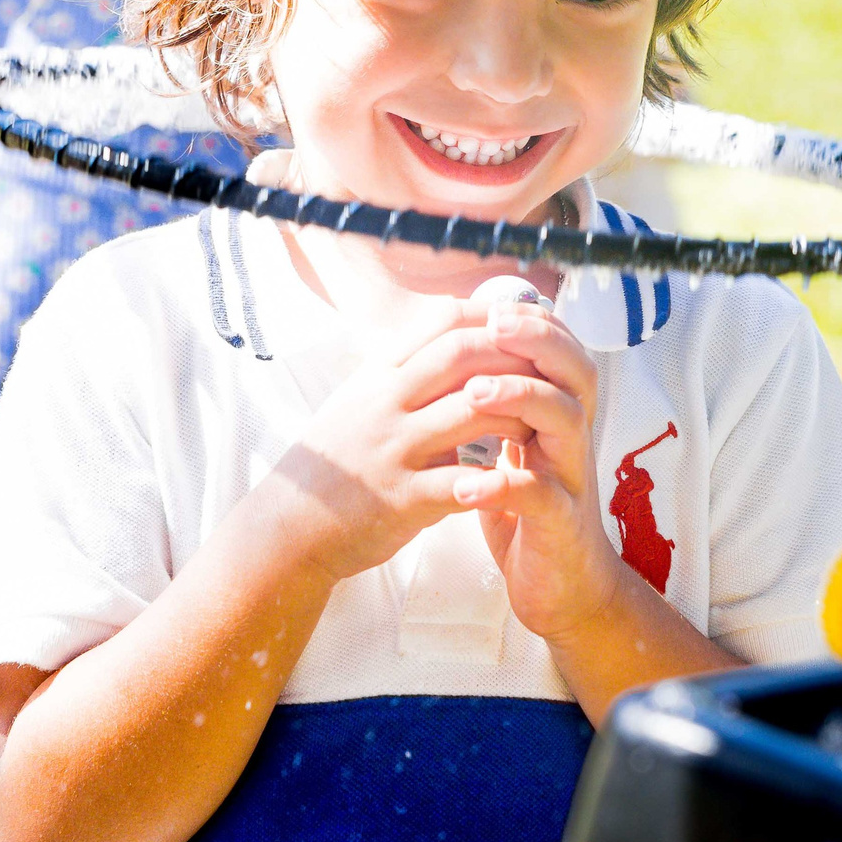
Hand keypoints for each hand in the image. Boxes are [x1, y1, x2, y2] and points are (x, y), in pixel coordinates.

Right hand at [247, 314, 537, 584]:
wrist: (290, 526)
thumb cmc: (338, 462)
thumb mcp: (362, 400)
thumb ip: (405, 372)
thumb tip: (458, 339)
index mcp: (379, 374)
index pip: (442, 322)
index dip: (492, 316)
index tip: (526, 321)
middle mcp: (385, 403)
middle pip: (461, 355)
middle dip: (514, 354)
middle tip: (551, 366)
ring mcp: (393, 449)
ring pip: (469, 412)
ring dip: (516, 412)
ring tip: (544, 421)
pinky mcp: (401, 499)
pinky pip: (458, 483)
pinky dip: (494, 480)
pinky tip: (521, 479)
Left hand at [455, 306, 631, 643]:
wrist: (562, 587)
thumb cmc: (528, 510)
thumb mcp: (516, 449)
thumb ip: (501, 406)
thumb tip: (461, 351)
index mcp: (559, 415)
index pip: (562, 350)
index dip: (536, 323)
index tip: (494, 306)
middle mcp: (573, 439)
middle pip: (577, 373)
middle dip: (539, 343)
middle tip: (496, 328)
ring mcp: (572, 480)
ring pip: (566, 422)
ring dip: (522, 399)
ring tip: (474, 394)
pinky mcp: (560, 525)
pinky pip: (542, 498)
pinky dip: (504, 488)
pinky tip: (468, 487)